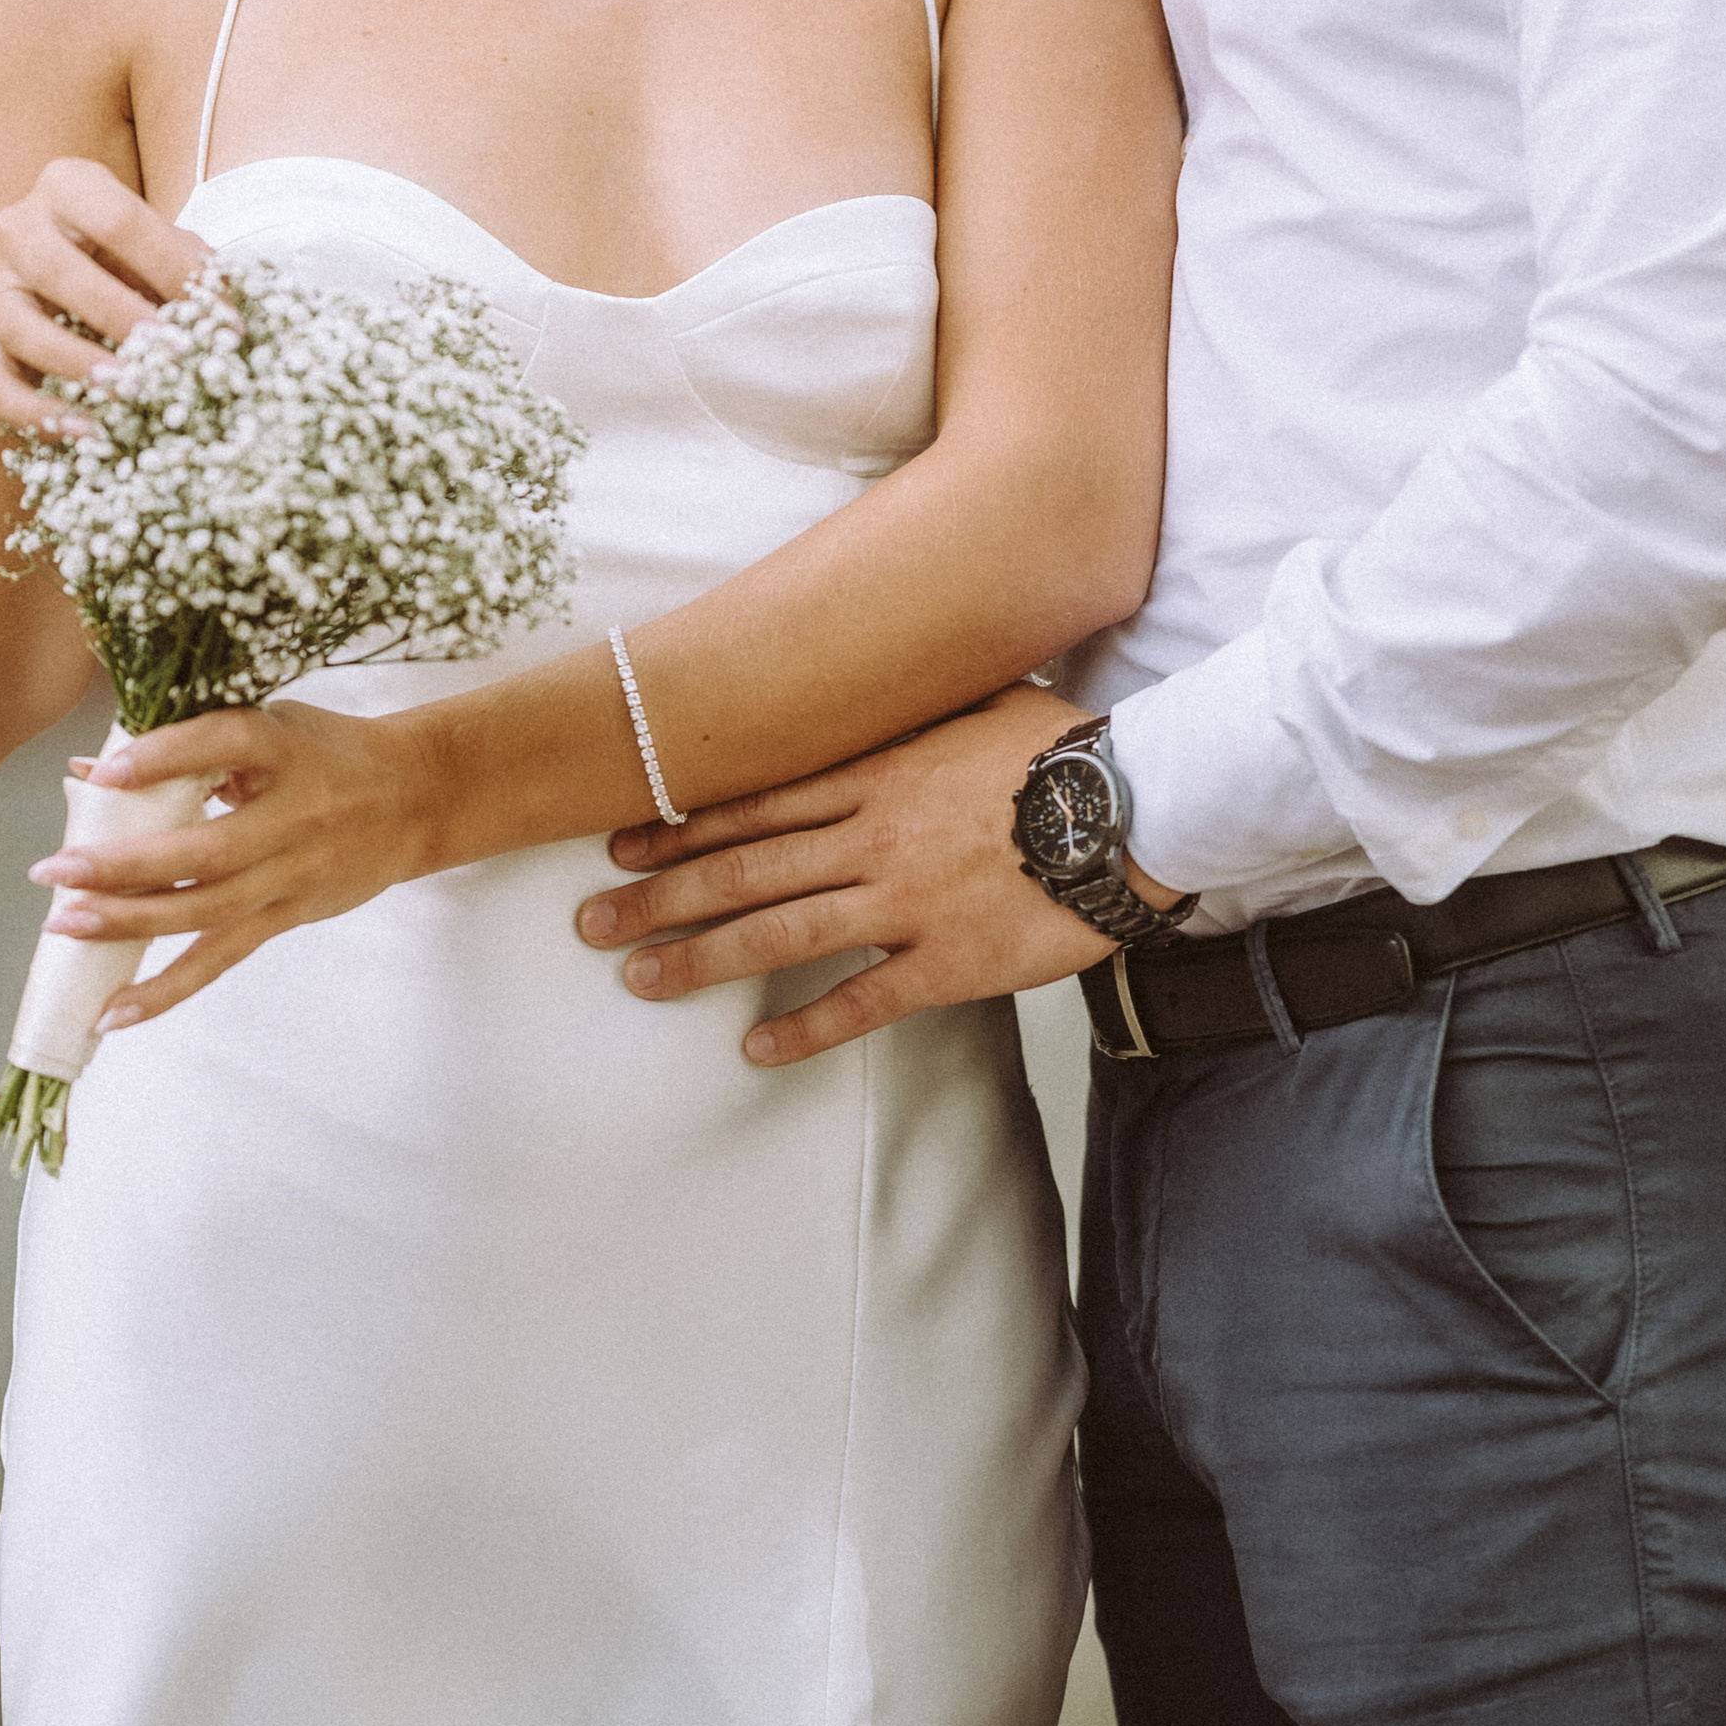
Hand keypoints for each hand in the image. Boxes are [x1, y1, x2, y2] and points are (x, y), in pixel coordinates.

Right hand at [0, 157, 210, 436]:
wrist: (75, 301)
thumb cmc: (132, 266)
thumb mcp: (164, 257)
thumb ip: (193, 273)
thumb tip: (228, 319)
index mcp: (69, 187)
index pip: (118, 219)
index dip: (173, 267)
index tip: (223, 318)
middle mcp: (18, 228)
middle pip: (53, 265)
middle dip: (116, 311)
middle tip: (171, 352)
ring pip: (16, 324)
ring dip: (74, 362)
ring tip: (128, 391)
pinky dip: (38, 412)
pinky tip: (86, 432)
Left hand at [26, 696, 450, 1025]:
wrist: (418, 797)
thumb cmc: (329, 751)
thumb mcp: (269, 725)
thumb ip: (186, 746)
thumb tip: (87, 773)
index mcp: (285, 748)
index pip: (223, 744)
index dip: (163, 758)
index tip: (104, 775)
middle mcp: (293, 814)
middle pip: (205, 850)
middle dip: (125, 866)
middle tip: (56, 870)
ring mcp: (292, 873)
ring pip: (206, 910)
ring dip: (130, 923)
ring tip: (66, 925)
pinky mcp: (289, 915)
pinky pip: (222, 958)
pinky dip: (166, 989)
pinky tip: (116, 1012)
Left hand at [575, 683, 1132, 1065]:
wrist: (1134, 804)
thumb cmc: (1059, 746)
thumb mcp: (975, 697)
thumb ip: (910, 705)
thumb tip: (868, 677)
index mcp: (875, 771)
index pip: (755, 802)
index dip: (680, 826)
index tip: (620, 842)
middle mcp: (873, 837)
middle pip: (743, 869)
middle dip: (659, 897)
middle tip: (590, 922)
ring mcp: (906, 902)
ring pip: (780, 932)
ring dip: (701, 959)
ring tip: (639, 980)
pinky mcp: (948, 962)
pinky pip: (862, 1001)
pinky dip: (805, 1027)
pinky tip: (754, 1047)